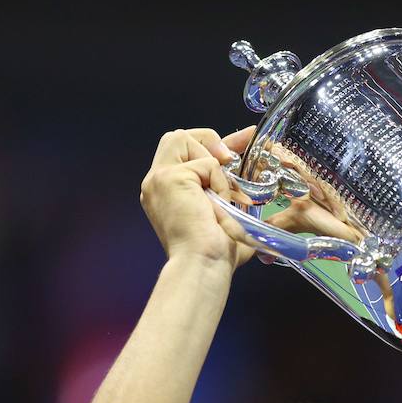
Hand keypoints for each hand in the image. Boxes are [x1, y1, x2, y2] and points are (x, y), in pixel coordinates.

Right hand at [140, 126, 258, 272]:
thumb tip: (246, 175)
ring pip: (185, 139)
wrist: (203, 265)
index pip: (185, 154)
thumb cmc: (214, 253)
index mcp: (165, 193)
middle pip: (177, 137)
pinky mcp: (170, 178)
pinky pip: (206, 163)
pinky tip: (218, 204)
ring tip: (222, 194)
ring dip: (212, 163)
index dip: (212, 145)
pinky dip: (220, 182)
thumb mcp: (223, 215)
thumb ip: (226, 191)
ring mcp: (159, 178)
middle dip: (209, 142)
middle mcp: (155, 183)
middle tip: (231, 162)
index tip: (242, 142)